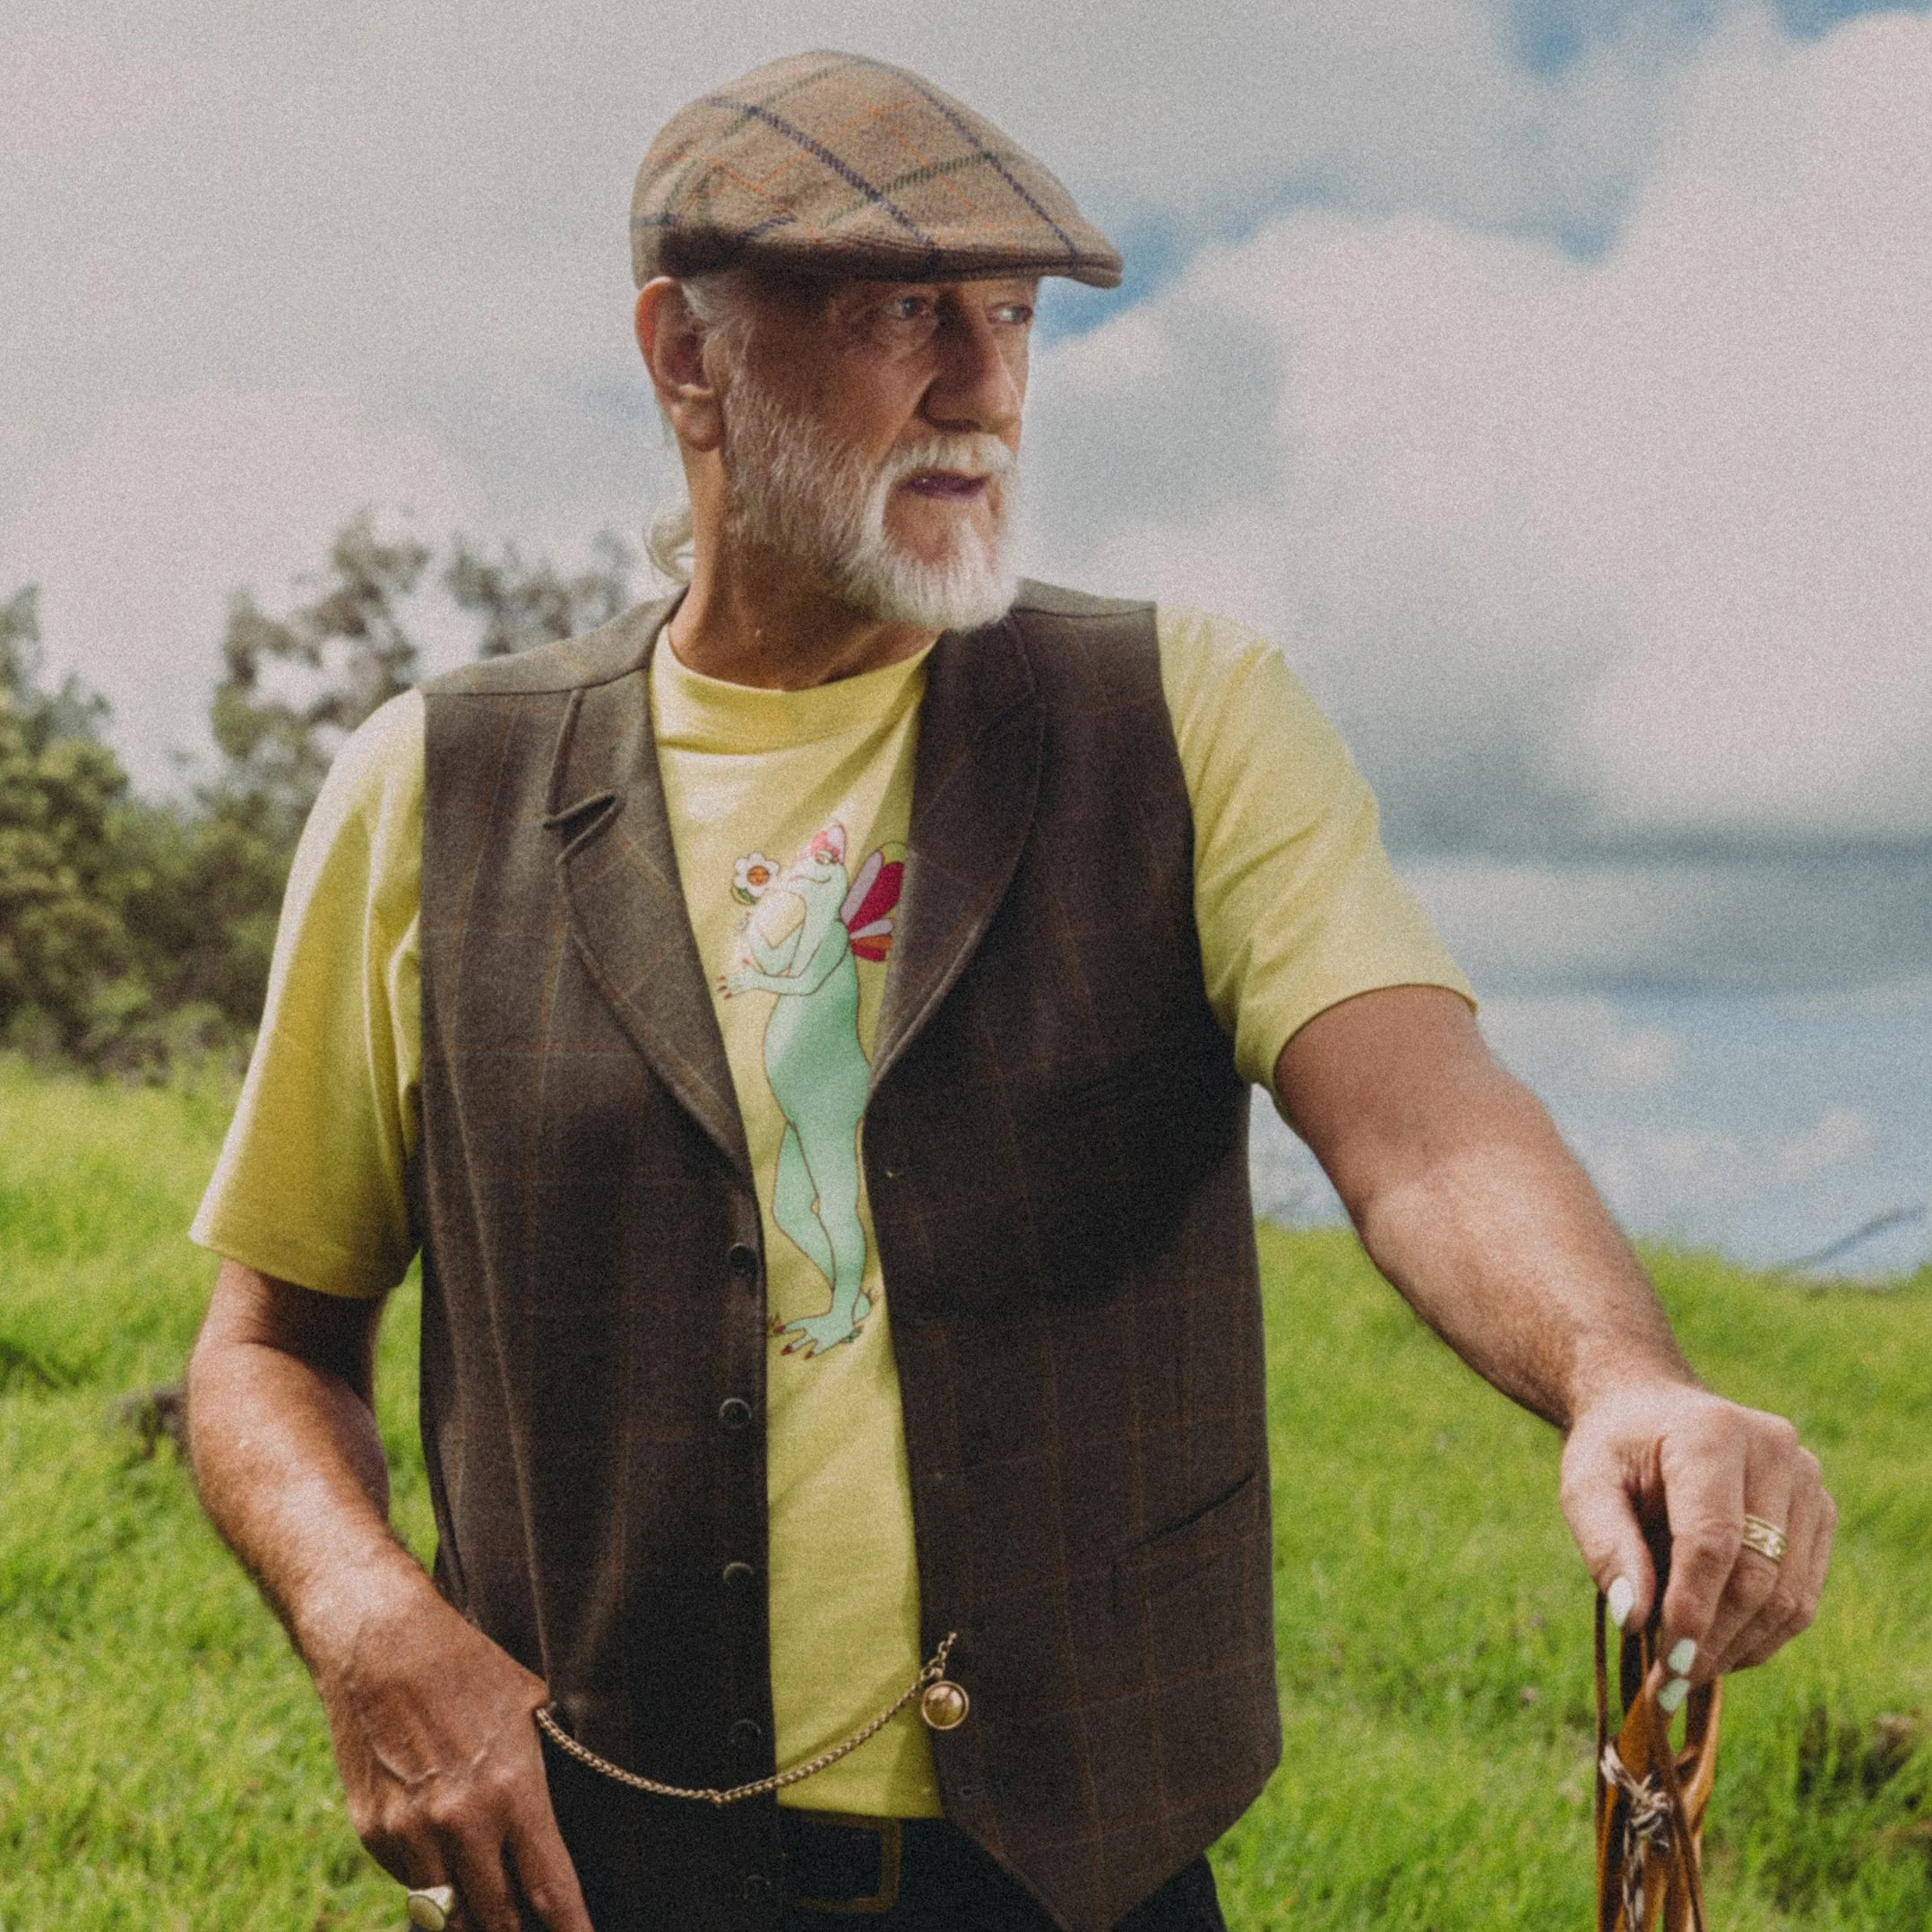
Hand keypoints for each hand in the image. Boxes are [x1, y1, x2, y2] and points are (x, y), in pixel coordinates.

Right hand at [317, 1581, 593, 1931]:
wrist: (379, 1646)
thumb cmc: (467, 1667)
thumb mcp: (530, 1706)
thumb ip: (549, 1764)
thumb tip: (569, 1804)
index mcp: (512, 1791)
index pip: (549, 1887)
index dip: (572, 1930)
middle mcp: (461, 1823)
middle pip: (496, 1920)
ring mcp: (411, 1833)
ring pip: (447, 1917)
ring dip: (471, 1922)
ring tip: (492, 1917)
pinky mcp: (373, 1833)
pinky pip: (409, 1883)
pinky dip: (431, 1884)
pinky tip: (446, 1862)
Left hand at [1560, 1379, 1833, 1696]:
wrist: (1650, 1408)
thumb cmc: (1613, 1451)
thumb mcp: (1586, 1486)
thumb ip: (1605, 1546)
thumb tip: (1634, 1619)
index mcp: (1713, 1432)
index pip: (1712, 1539)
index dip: (1693, 1609)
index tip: (1667, 1666)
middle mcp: (1775, 1450)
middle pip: (1757, 1574)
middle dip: (1714, 1639)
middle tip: (1671, 1683)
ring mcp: (1808, 1481)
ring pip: (1790, 1596)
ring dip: (1740, 1646)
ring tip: (1688, 1671)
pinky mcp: (1821, 1512)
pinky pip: (1804, 1595)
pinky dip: (1763, 1634)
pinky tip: (1719, 1648)